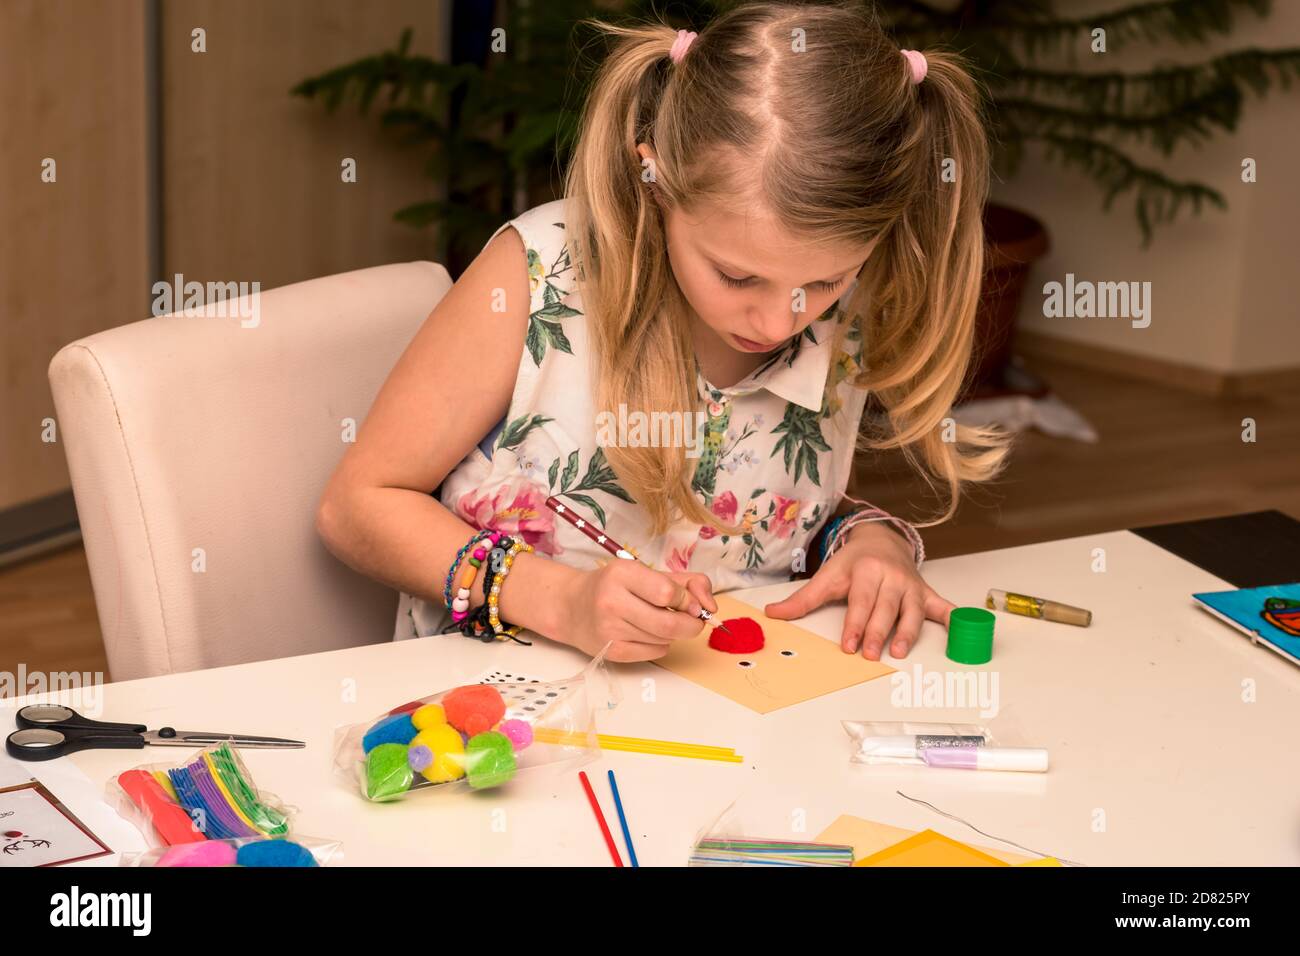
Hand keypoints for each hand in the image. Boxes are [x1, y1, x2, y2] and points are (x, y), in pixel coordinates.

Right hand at [556, 560, 717, 662]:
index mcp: (622, 574)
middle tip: (692, 620)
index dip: (687, 599)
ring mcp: (610, 629)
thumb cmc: (615, 587)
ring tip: (660, 621)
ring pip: (666, 639)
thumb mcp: (647, 573)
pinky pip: (655, 652)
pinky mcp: (612, 651)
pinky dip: (661, 644)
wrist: (572, 607)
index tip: (686, 601)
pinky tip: (647, 633)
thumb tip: (710, 606)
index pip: (668, 593)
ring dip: (673, 633)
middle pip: (671, 623)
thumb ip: (687, 582)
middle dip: (692, 624)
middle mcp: (612, 601)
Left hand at [764, 522, 953, 659]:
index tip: (848, 645)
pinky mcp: (925, 592)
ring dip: (907, 631)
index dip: (854, 624)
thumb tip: (771, 614)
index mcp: (864, 571)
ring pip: (911, 610)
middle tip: (870, 654)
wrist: (880, 539)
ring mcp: (910, 585)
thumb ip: (802, 599)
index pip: (859, 601)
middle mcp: (890, 577)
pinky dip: (953, 617)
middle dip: (877, 632)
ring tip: (898, 651)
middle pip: (884, 608)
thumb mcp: (826, 575)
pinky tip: (961, 629)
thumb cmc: (852, 563)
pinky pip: (941, 605)